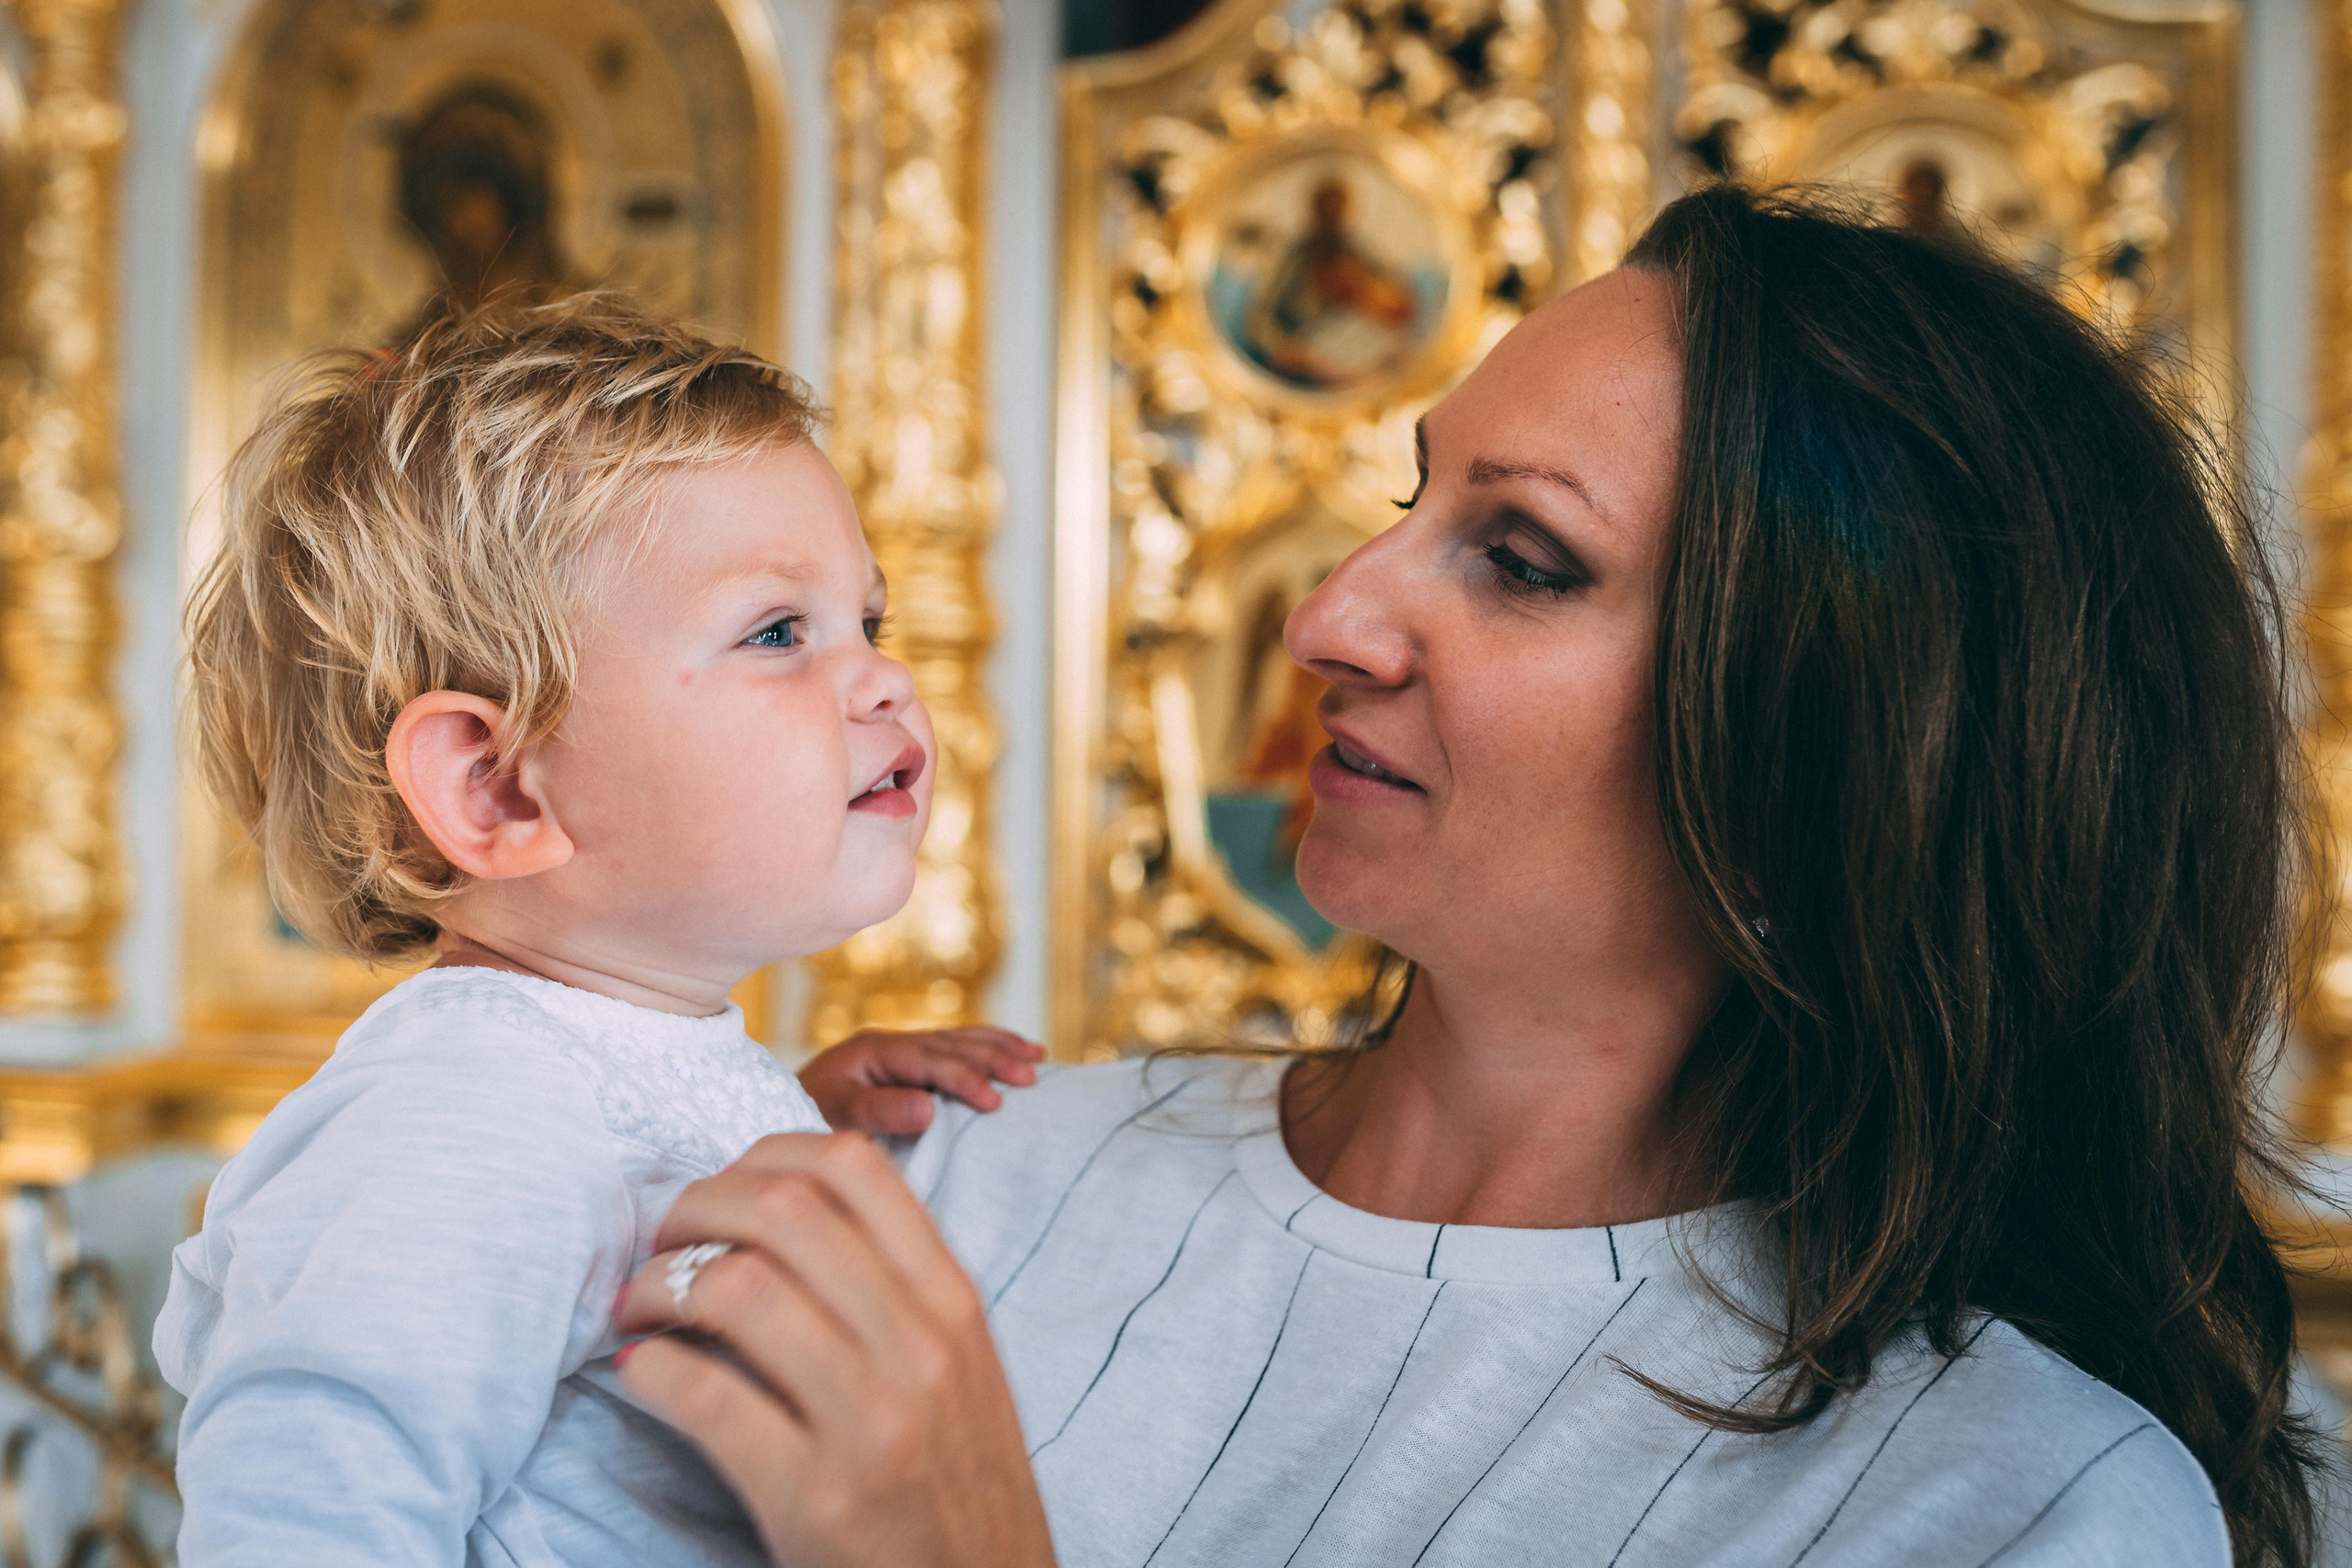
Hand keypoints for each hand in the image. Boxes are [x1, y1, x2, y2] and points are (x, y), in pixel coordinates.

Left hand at [615, 1133, 1055, 1567]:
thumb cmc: (954, 1475)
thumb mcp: (955, 1362)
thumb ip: (890, 1286)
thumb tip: (769, 1213)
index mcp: (951, 1301)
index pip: (852, 1167)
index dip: (761, 1156)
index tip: (721, 1191)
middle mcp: (918, 1347)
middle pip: (782, 1212)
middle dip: (694, 1210)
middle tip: (660, 1243)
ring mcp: (871, 1422)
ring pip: (738, 1290)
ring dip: (658, 1285)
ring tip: (639, 1307)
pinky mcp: (816, 1498)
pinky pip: (707, 1399)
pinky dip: (653, 1372)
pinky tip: (644, 1373)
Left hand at [799, 1027, 1043, 1135]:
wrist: (773, 1110)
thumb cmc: (802, 1119)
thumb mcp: (832, 1117)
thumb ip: (878, 1111)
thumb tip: (930, 1108)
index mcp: (873, 1050)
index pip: (930, 1061)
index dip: (965, 1078)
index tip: (995, 1101)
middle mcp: (890, 1042)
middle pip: (951, 1043)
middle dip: (993, 1057)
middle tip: (1030, 1076)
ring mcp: (900, 1048)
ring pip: (958, 1040)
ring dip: (998, 1047)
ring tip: (1037, 1057)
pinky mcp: (906, 1061)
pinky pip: (954, 1048)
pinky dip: (986, 1048)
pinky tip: (1011, 1051)